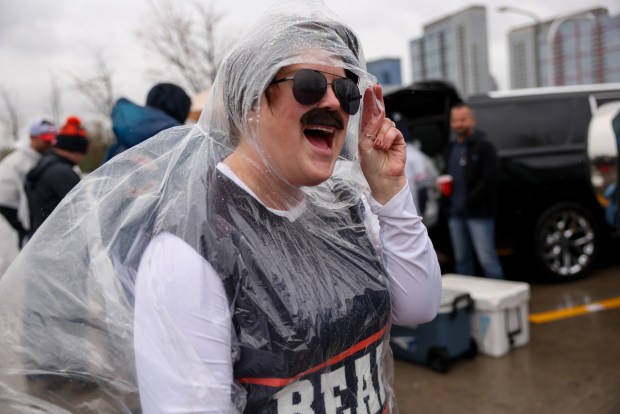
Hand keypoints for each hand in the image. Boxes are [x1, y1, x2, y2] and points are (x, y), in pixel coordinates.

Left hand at [358, 84, 406, 203]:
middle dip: (377, 99)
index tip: (369, 89)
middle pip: (378, 111)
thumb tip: (378, 115)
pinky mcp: (398, 139)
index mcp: (366, 132)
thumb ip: (369, 128)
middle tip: (376, 88)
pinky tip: (384, 147)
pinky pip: (393, 130)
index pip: (367, 114)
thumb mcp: (364, 145)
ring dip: (381, 134)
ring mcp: (388, 135)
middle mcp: (377, 131)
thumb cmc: (371, 165)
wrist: (384, 178)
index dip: (369, 101)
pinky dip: (388, 138)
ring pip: (386, 122)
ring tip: (378, 147)